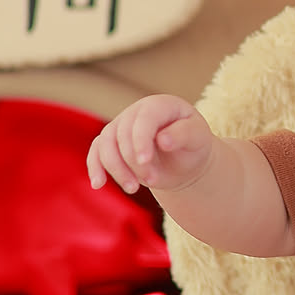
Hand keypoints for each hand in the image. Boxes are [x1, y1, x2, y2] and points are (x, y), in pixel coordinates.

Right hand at [87, 96, 214, 196]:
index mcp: (159, 105)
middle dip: (134, 162)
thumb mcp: (198, 138)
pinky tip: (98, 184)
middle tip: (154, 181)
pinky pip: (96, 152)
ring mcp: (120, 126)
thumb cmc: (192, 145)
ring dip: (116, 169)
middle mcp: (136, 112)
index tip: (145, 162)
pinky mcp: (110, 142)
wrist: (184, 159)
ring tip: (133, 189)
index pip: (144, 119)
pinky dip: (95, 167)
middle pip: (123, 135)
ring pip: (105, 144)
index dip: (141, 140)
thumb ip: (184, 134)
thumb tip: (162, 140)